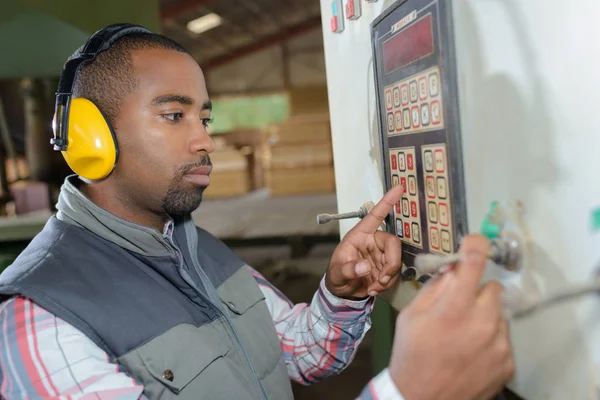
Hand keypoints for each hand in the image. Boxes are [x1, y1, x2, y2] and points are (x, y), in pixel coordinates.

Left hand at [325, 184, 403, 299]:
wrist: (342, 293)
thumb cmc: (336, 276)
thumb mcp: (337, 273)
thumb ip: (349, 270)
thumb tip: (365, 267)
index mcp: (359, 235)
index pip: (375, 216)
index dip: (387, 202)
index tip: (399, 187)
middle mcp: (373, 241)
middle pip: (393, 242)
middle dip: (391, 262)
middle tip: (382, 278)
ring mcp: (381, 254)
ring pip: (396, 260)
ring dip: (388, 277)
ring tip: (373, 287)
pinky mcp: (387, 267)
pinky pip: (395, 272)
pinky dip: (387, 283)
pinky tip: (374, 288)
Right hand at [388, 234, 514, 399]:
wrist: (421, 398)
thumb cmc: (412, 355)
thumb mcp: (411, 315)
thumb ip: (435, 287)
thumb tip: (454, 267)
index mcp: (454, 308)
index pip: (474, 262)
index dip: (475, 244)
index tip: (474, 241)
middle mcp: (482, 322)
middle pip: (491, 288)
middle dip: (475, 292)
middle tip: (458, 308)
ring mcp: (498, 344)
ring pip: (499, 313)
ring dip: (484, 316)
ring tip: (462, 335)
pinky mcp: (508, 361)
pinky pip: (503, 336)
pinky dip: (490, 338)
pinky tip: (471, 351)